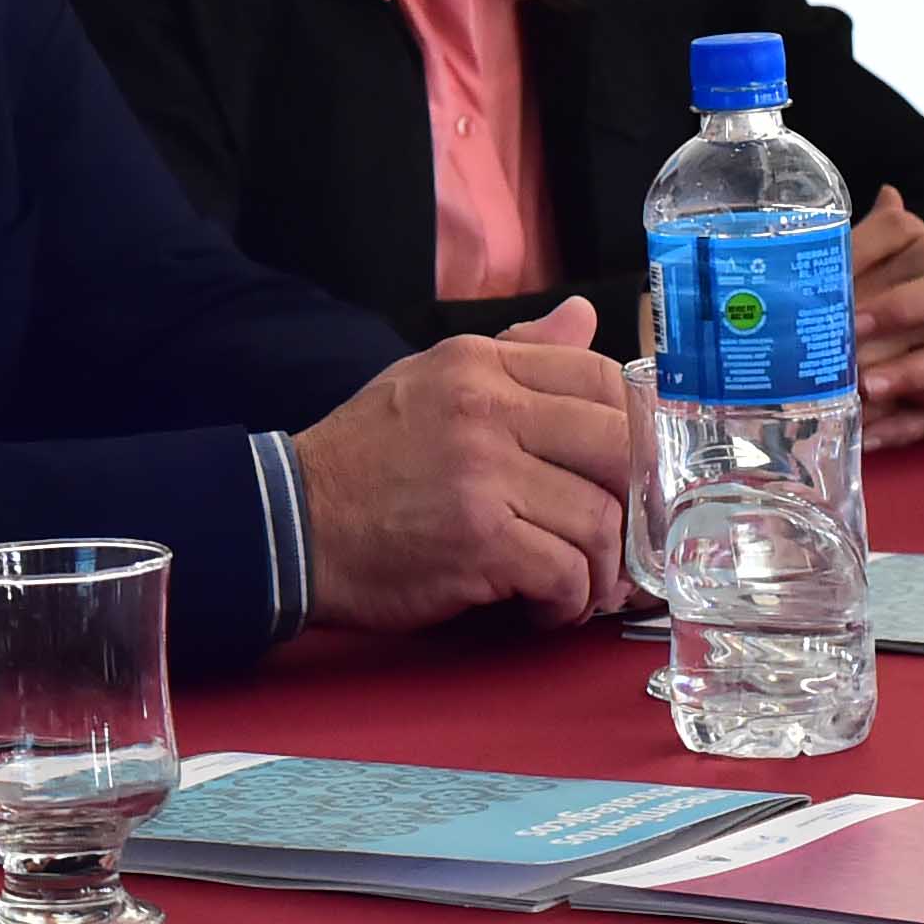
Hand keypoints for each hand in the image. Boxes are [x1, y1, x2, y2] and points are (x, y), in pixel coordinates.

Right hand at [292, 296, 631, 632]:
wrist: (288, 525)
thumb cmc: (362, 460)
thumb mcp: (429, 382)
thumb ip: (514, 353)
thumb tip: (583, 315)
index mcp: (478, 365)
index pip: (602, 378)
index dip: (634, 431)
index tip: (626, 473)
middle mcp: (485, 408)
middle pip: (619, 448)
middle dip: (632, 504)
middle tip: (620, 536)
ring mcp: (483, 474)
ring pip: (600, 520)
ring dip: (600, 568)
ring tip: (577, 585)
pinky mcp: (478, 538)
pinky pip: (565, 572)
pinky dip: (566, 601)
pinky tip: (544, 607)